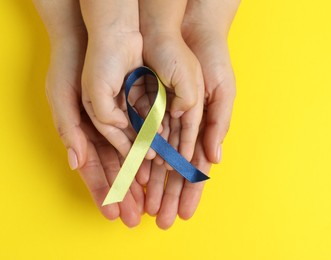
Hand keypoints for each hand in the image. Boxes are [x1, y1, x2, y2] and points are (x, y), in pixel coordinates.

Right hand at [34, 0, 144, 227]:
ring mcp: (122, 122)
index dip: (104, 192)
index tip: (113, 215)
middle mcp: (104, 133)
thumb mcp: (62, 97)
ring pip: (134, 156)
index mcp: (83, 134)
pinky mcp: (138, 110)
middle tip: (136, 217)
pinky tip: (160, 166)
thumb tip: (75, 162)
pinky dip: (153, 151)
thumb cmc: (71, 67)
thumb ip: (69, 130)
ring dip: (143, 177)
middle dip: (127, 193)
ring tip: (152, 198)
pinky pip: (147, 135)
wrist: (97, 38)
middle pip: (117, 170)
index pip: (95, 171)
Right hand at [79, 0, 153, 158]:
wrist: (118, 31)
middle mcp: (107, 106)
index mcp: (92, 109)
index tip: (135, 165)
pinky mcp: (136, 90)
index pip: (109, 137)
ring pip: (137, 124)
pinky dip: (154, 120)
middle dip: (137, 149)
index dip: (122, 150)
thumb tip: (121, 127)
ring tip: (160, 150)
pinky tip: (163, 129)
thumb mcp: (95, 90)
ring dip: (148, 136)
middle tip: (151, 162)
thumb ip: (103, 114)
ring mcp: (122, 98)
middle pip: (124, 135)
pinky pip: (146, 110)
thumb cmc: (102, 59)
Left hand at [143, 0, 239, 228]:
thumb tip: (215, 158)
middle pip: (175, 171)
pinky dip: (140, 160)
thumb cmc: (211, 60)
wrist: (185, 32)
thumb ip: (219, 124)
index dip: (190, 191)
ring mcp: (166, 121)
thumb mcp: (222, 91)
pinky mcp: (149, 110)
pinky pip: (144, 139)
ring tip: (147, 207)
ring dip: (153, 186)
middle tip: (161, 220)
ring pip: (158, 160)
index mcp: (205, 128)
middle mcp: (185, 129)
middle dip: (169, 196)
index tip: (183, 213)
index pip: (196, 167)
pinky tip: (137, 178)